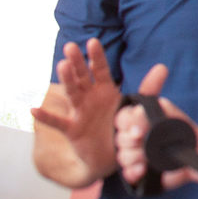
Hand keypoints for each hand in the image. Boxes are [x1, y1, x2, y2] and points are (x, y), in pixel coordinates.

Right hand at [30, 39, 160, 178]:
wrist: (111, 156)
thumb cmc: (121, 127)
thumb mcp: (137, 107)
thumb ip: (149, 88)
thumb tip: (163, 67)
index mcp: (105, 90)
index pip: (101, 70)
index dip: (97, 57)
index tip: (93, 42)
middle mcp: (90, 98)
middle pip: (82, 77)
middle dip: (77, 62)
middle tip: (70, 47)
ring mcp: (79, 112)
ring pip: (72, 93)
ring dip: (66, 80)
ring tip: (62, 65)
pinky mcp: (73, 129)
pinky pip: (58, 122)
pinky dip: (46, 117)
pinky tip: (34, 109)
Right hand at [115, 71, 194, 188]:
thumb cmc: (183, 130)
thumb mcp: (170, 111)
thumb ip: (158, 99)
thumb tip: (154, 83)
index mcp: (137, 121)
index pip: (122, 118)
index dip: (128, 121)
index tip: (138, 123)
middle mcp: (133, 138)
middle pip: (119, 137)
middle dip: (129, 139)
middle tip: (140, 139)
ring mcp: (134, 155)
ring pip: (122, 156)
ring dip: (133, 156)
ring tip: (146, 157)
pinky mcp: (138, 173)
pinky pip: (128, 175)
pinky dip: (133, 172)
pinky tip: (143, 170)